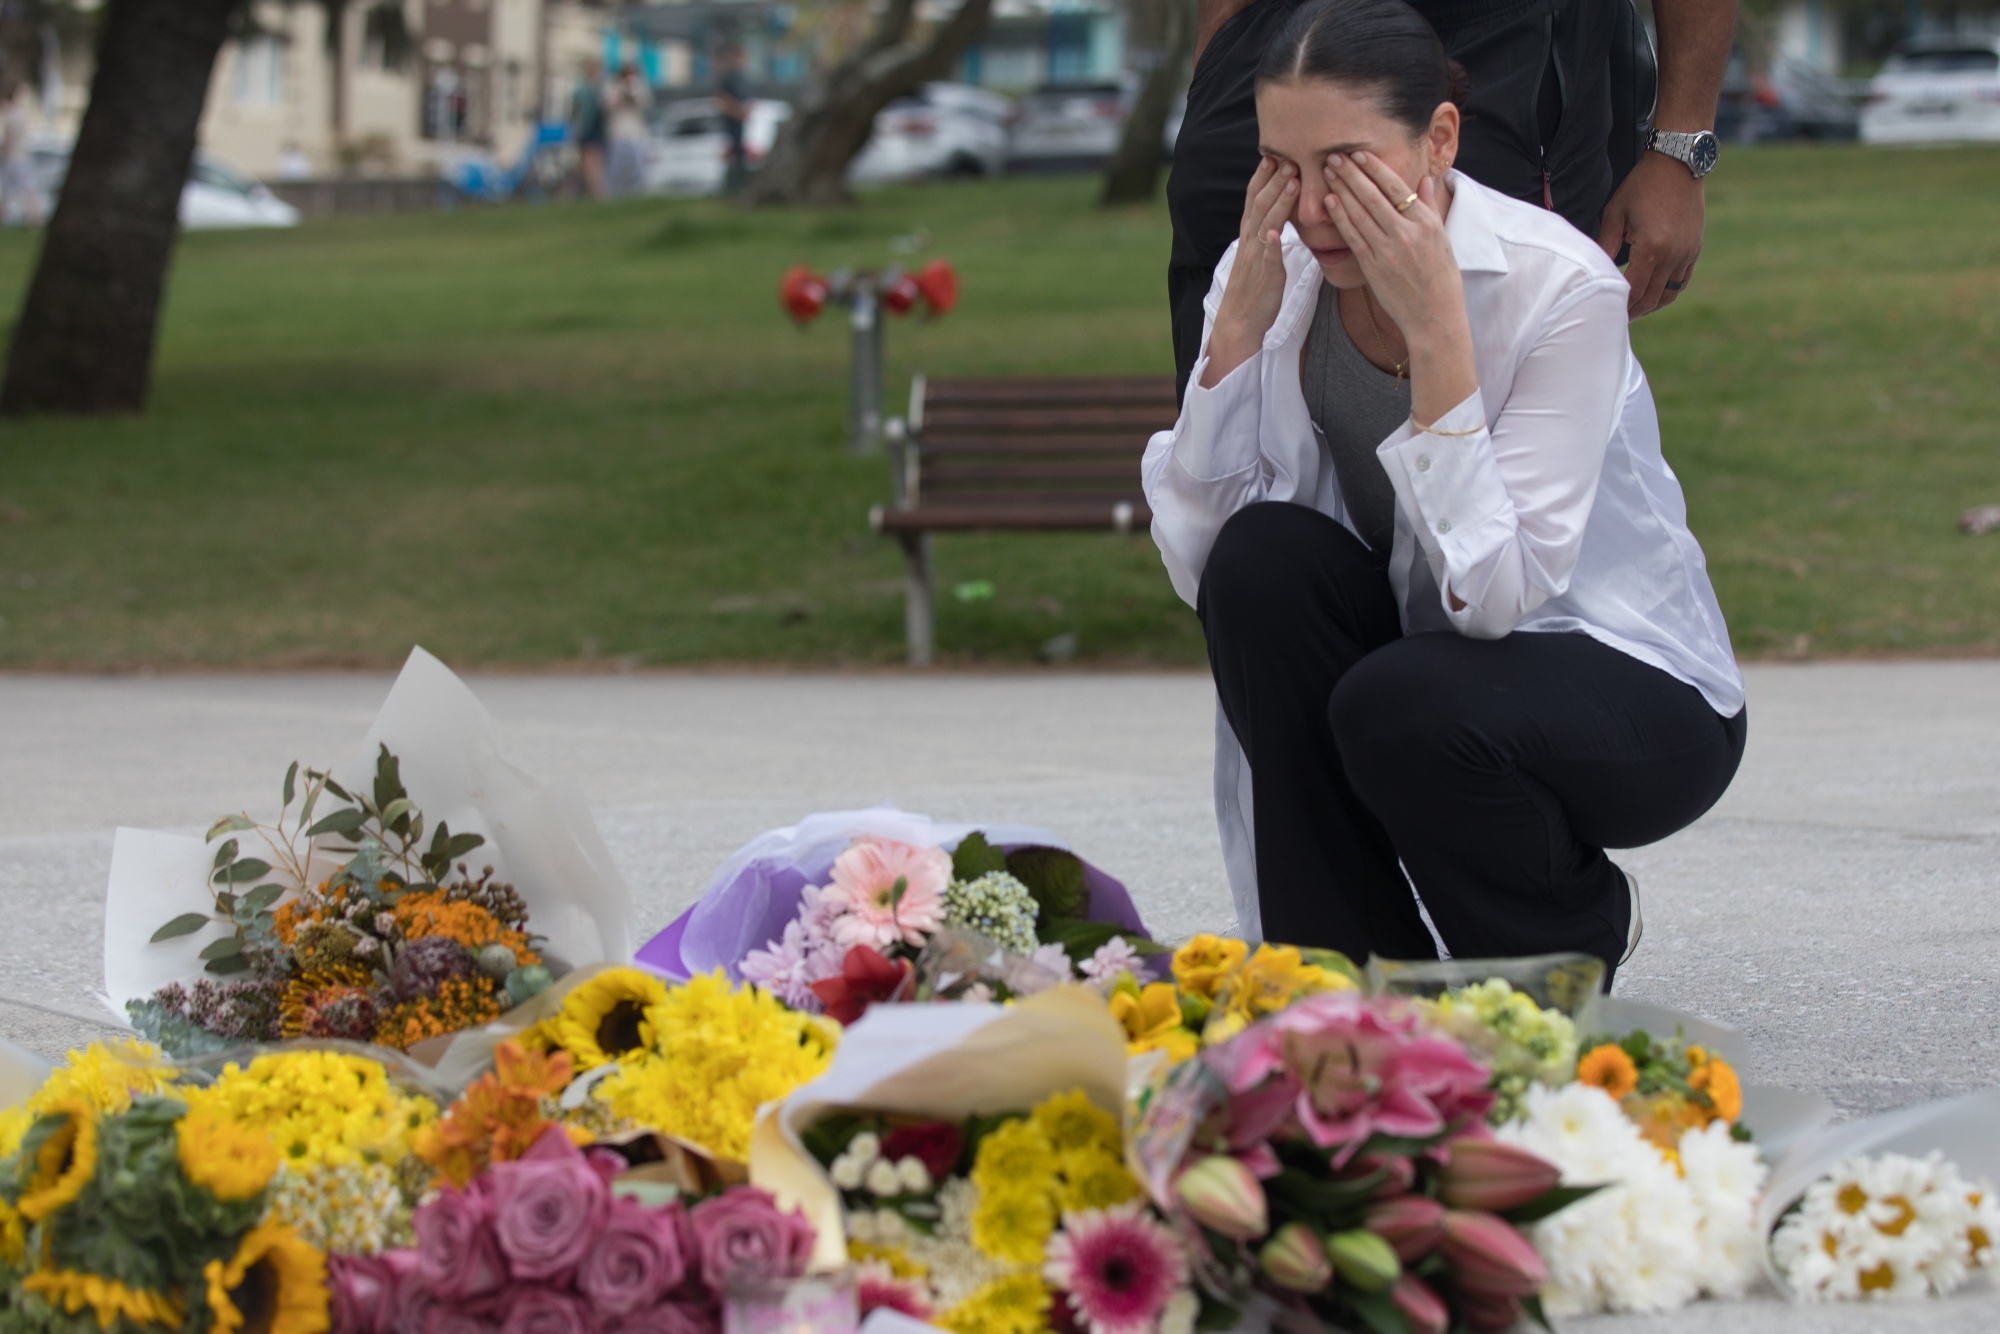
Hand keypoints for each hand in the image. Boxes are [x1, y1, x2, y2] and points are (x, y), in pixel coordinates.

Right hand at [1200, 156, 1298, 388]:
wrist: (1239, 323)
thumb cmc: (1253, 292)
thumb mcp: (1260, 257)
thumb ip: (1267, 234)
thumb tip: (1277, 217)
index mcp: (1249, 236)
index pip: (1254, 199)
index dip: (1263, 177)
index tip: (1275, 155)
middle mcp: (1250, 242)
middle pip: (1260, 204)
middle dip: (1274, 179)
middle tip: (1288, 156)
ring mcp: (1256, 258)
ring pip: (1265, 223)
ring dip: (1278, 201)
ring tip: (1292, 179)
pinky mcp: (1265, 276)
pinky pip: (1266, 257)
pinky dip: (1270, 243)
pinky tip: (1276, 230)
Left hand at [1321, 153, 1466, 344]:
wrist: (1434, 316)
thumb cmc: (1441, 278)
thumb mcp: (1443, 238)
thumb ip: (1428, 207)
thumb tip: (1424, 181)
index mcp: (1425, 223)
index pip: (1396, 187)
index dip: (1374, 168)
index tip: (1358, 153)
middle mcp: (1406, 233)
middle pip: (1373, 196)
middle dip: (1351, 173)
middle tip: (1334, 155)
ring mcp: (1388, 250)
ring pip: (1360, 213)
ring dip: (1341, 189)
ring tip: (1327, 172)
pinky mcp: (1373, 268)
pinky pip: (1353, 237)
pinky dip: (1341, 217)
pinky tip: (1330, 202)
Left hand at [1598, 151, 1704, 317]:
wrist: (1677, 164)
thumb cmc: (1640, 187)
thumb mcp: (1615, 215)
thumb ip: (1604, 247)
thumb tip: (1591, 274)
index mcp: (1651, 248)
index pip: (1633, 290)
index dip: (1619, 306)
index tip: (1605, 313)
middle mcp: (1673, 255)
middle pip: (1651, 298)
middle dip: (1633, 312)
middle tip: (1615, 320)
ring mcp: (1688, 253)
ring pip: (1669, 294)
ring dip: (1650, 305)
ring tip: (1632, 310)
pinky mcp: (1695, 249)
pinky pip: (1682, 282)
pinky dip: (1666, 293)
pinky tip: (1651, 294)